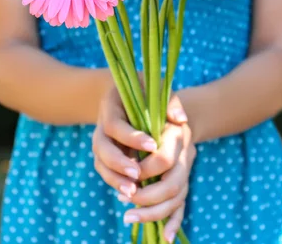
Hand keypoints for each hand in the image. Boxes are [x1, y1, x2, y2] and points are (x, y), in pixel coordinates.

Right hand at [92, 83, 194, 242]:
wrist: (124, 97)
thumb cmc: (144, 92)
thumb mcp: (156, 89)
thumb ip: (170, 101)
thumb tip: (181, 120)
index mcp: (111, 107)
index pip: (115, 125)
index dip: (131, 137)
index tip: (152, 145)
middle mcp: (101, 126)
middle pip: (102, 147)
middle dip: (118, 162)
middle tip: (137, 173)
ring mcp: (101, 143)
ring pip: (101, 164)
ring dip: (115, 179)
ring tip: (133, 191)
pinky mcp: (104, 157)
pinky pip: (106, 172)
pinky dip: (117, 183)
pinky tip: (131, 193)